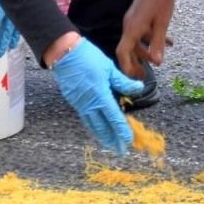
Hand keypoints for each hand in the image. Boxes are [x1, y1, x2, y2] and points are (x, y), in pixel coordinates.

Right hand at [51, 38, 145, 153]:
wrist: (64, 53)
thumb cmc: (88, 57)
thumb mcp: (109, 68)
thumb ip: (123, 82)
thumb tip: (139, 89)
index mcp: (101, 95)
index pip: (114, 117)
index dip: (121, 130)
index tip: (128, 140)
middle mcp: (90, 103)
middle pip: (102, 126)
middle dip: (112, 139)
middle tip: (120, 150)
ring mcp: (80, 104)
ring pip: (92, 124)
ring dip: (101, 135)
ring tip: (109, 144)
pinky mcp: (73, 101)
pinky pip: (85, 117)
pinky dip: (92, 126)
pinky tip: (96, 128)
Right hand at [116, 0, 176, 78]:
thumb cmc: (161, 0)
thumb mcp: (162, 24)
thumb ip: (158, 43)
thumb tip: (157, 63)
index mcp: (132, 28)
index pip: (122, 52)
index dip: (126, 66)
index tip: (132, 78)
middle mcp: (129, 25)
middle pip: (128, 49)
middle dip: (135, 63)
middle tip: (143, 76)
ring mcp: (134, 20)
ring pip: (136, 41)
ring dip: (145, 52)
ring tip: (157, 62)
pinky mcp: (139, 16)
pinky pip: (142, 32)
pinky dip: (152, 39)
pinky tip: (168, 43)